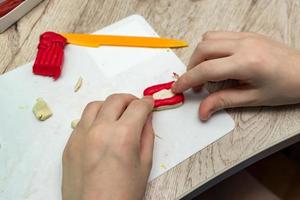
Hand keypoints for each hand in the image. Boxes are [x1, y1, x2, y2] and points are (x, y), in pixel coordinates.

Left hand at [62, 94, 153, 199]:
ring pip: (96, 105)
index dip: (147, 103)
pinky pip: (83, 121)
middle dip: (130, 100)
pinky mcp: (70, 144)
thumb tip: (146, 118)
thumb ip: (147, 135)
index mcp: (123, 136)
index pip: (138, 107)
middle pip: (116, 100)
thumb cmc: (123, 194)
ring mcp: (81, 135)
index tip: (149, 103)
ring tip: (117, 115)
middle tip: (136, 107)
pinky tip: (102, 130)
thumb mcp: (144, 164)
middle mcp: (99, 130)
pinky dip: (95, 118)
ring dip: (110, 106)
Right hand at [172, 31, 299, 119]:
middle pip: (202, 49)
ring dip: (199, 56)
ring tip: (205, 73)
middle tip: (196, 86)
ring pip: (208, 38)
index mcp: (247, 63)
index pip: (206, 69)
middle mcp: (244, 45)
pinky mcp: (247, 34)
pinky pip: (219, 35)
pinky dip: (210, 48)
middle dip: (192, 68)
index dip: (187, 80)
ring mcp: (245, 36)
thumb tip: (202, 112)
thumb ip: (223, 102)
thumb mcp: (253, 99)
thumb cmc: (285, 87)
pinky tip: (216, 62)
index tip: (177, 89)